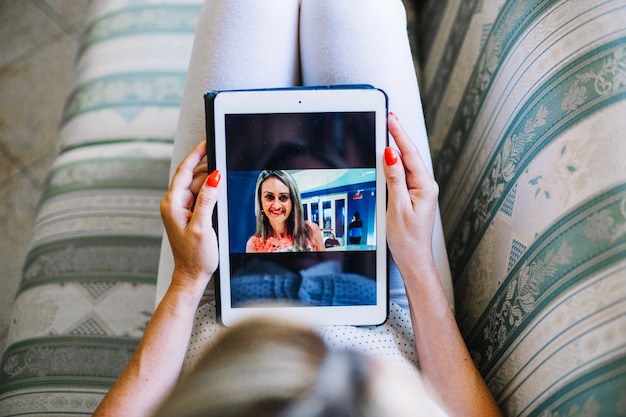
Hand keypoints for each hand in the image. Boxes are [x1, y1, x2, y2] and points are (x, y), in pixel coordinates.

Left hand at [160, 140, 220, 297]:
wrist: (192, 275)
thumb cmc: (195, 257)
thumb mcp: (203, 226)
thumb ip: (207, 199)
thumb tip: (214, 177)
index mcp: (172, 205)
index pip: (184, 171)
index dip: (196, 154)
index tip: (207, 142)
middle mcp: (173, 204)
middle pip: (190, 176)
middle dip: (206, 164)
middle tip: (222, 154)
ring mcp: (180, 209)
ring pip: (196, 185)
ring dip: (209, 178)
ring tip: (224, 171)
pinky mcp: (189, 215)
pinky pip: (199, 195)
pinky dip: (209, 190)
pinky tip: (219, 189)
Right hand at [384, 113, 438, 271]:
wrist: (412, 260)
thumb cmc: (407, 239)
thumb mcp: (396, 207)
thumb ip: (394, 178)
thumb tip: (391, 155)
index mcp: (425, 187)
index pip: (410, 154)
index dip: (399, 134)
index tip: (391, 118)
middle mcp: (425, 186)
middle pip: (409, 155)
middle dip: (398, 136)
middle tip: (388, 118)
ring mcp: (420, 191)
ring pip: (406, 164)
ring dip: (396, 148)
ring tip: (387, 130)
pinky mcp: (413, 196)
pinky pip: (403, 175)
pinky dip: (395, 164)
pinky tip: (388, 157)